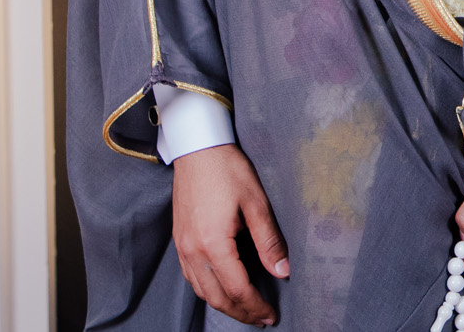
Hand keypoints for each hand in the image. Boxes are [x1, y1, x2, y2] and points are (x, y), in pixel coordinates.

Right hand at [173, 143, 289, 325]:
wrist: (197, 149)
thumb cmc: (228, 170)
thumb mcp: (256, 203)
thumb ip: (269, 241)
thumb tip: (283, 271)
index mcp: (214, 244)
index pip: (237, 289)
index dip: (256, 306)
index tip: (271, 315)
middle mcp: (193, 251)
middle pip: (217, 297)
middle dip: (241, 313)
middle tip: (261, 319)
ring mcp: (183, 247)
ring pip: (202, 291)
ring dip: (224, 305)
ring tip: (245, 310)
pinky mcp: (179, 241)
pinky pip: (192, 278)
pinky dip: (208, 291)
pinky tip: (221, 290)